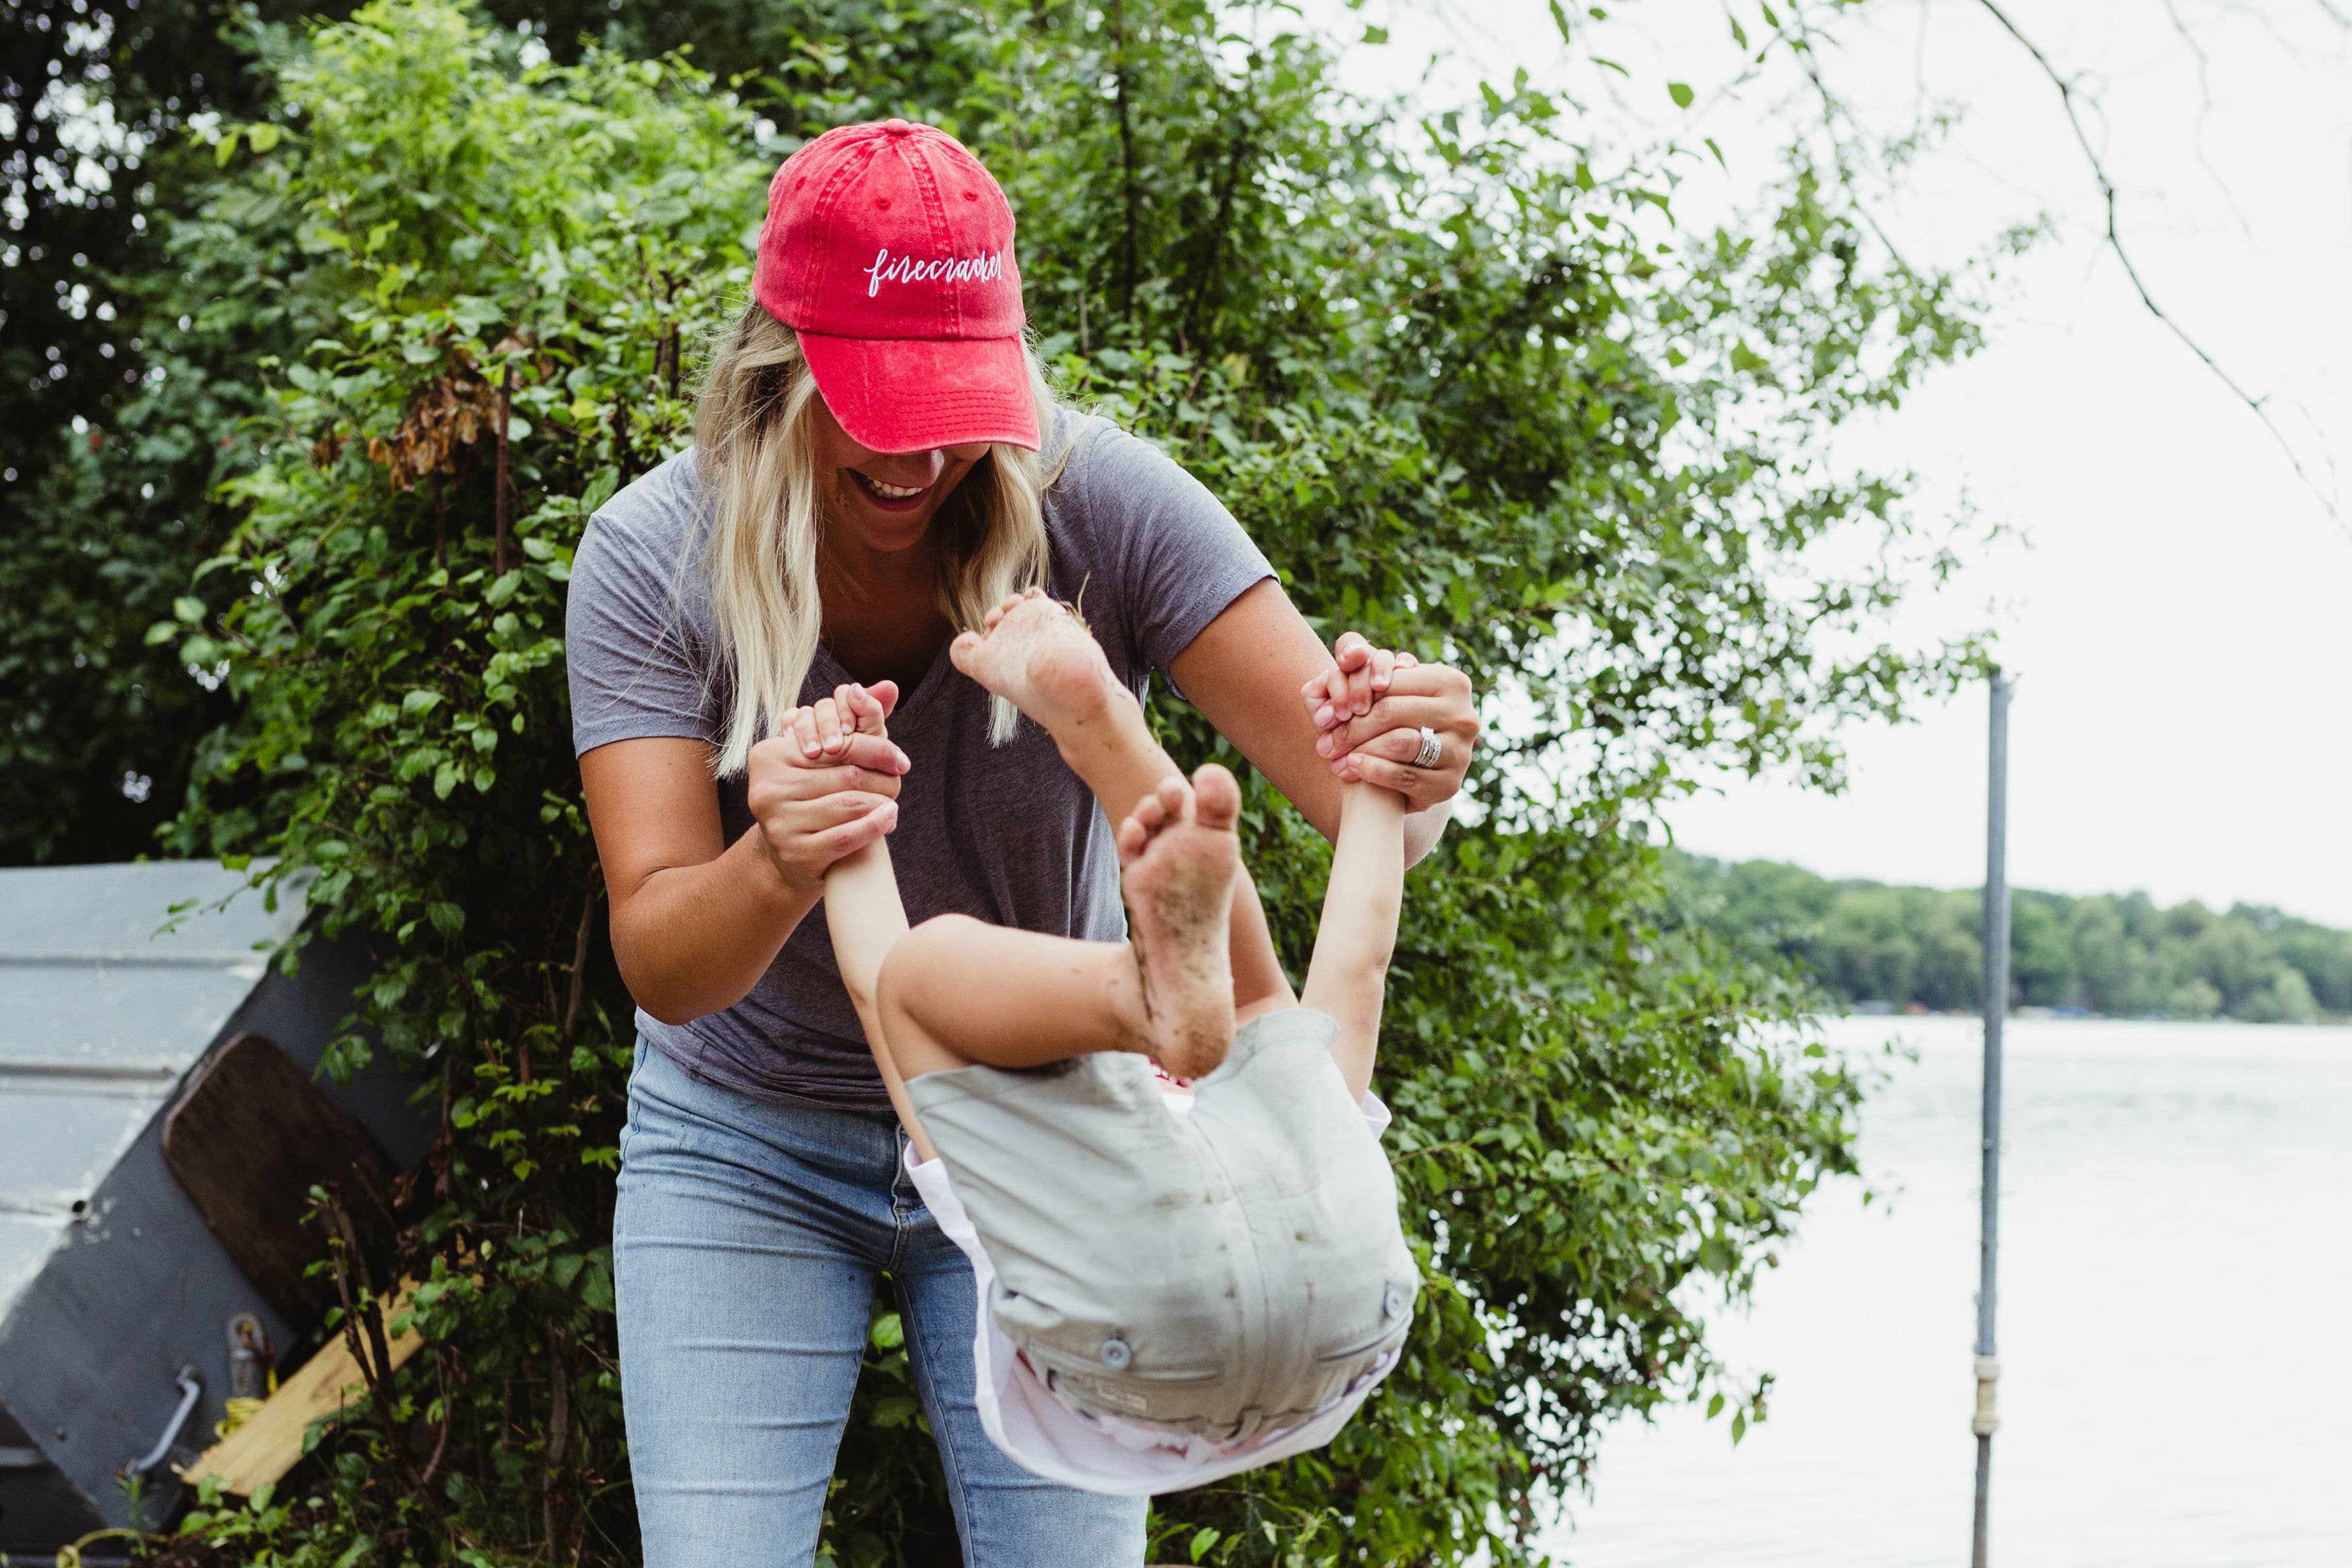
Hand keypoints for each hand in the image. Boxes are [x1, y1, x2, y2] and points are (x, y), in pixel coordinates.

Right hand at [746, 680, 907, 895]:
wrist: (789, 853)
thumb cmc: (811, 795)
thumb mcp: (823, 757)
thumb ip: (855, 721)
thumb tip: (891, 686)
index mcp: (769, 755)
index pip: (836, 745)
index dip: (875, 748)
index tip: (900, 758)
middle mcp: (768, 787)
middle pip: (846, 774)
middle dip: (882, 776)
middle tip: (901, 779)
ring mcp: (779, 822)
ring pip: (849, 803)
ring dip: (882, 801)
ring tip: (895, 800)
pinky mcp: (795, 852)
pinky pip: (846, 836)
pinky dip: (875, 826)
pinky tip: (890, 817)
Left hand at [1300, 634, 1477, 808]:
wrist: (1414, 773)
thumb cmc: (1393, 722)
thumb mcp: (1380, 688)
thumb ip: (1359, 662)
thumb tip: (1343, 659)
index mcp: (1450, 681)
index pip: (1391, 682)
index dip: (1353, 695)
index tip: (1326, 712)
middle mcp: (1463, 713)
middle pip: (1392, 712)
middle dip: (1351, 727)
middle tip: (1323, 742)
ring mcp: (1462, 751)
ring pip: (1400, 743)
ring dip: (1359, 750)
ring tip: (1334, 756)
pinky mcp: (1451, 784)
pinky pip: (1406, 776)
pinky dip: (1373, 771)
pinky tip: (1352, 768)